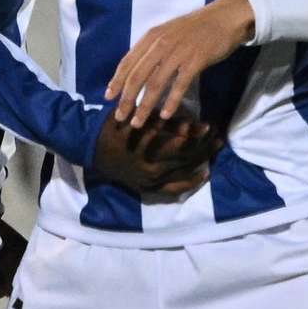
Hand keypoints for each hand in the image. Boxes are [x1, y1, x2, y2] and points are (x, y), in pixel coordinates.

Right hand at [89, 110, 218, 198]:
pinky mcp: (146, 188)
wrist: (89, 145)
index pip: (187, 145)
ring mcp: (149, 181)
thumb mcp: (142, 118)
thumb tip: (201, 127)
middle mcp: (153, 170)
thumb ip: (171, 124)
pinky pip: (173, 190)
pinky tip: (202, 174)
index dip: (202, 136)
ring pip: (184, 174)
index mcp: (151, 150)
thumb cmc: (116, 125)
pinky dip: (188, 183)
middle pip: (189, 160)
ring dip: (202, 163)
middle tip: (219, 138)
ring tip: (214, 150)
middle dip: (207, 148)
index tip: (213, 126)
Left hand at [104, 0, 257, 130]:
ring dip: (145, 106)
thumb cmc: (197, 27)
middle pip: (138, 76)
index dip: (116, 81)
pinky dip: (171, 102)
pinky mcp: (196, 61)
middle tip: (120, 117)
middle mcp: (161, 45)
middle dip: (127, 99)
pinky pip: (179, 85)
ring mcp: (178, 53)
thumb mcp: (169, 32)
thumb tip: (139, 69)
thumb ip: (154, 49)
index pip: (128, 62)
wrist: (225, 18)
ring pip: (155, 84)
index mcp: (151, 37)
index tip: (109, 98)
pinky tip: (165, 115)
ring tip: (138, 122)